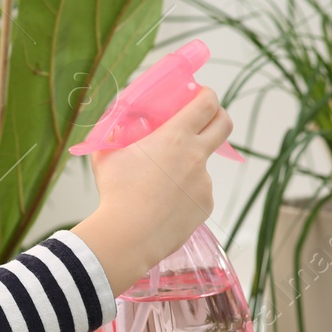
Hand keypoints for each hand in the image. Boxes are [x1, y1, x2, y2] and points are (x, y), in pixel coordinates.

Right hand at [80, 87, 231, 288]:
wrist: (128, 236)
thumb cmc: (116, 193)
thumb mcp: (107, 156)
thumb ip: (113, 137)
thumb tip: (114, 130)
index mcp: (175, 137)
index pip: (206, 104)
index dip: (207, 95)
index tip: (200, 95)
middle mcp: (196, 156)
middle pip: (224, 125)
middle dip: (218, 116)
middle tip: (204, 120)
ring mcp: (204, 182)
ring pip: (201, 166)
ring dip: (187, 168)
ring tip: (159, 186)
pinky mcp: (205, 205)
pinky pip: (198, 193)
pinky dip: (185, 194)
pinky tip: (164, 205)